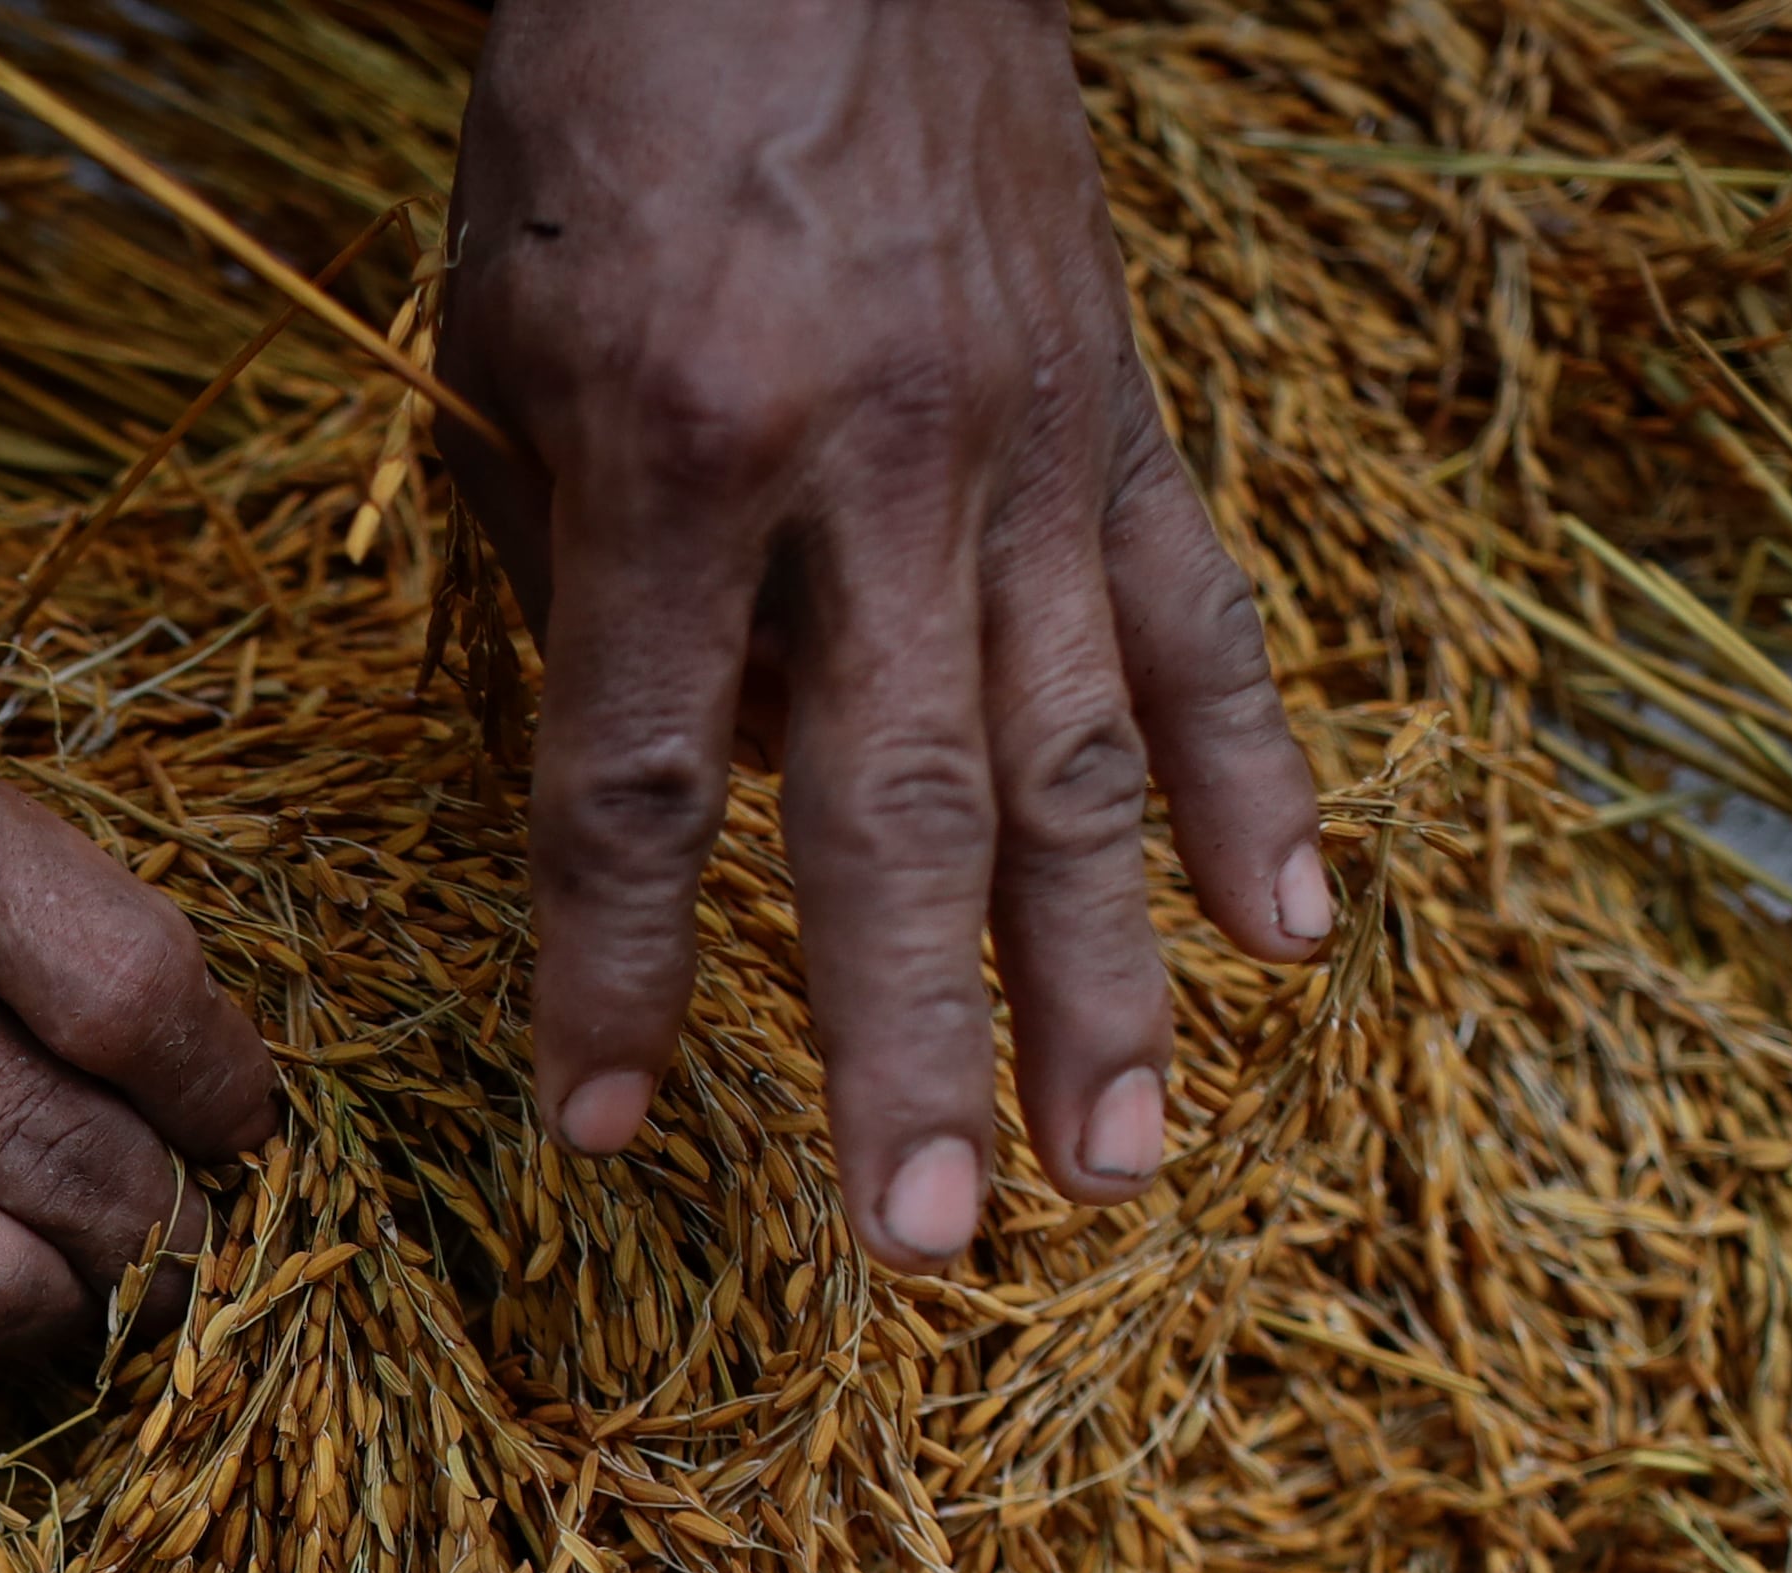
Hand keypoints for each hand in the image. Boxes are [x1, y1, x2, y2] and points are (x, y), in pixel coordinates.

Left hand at [439, 0, 1331, 1268]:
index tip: (595, 1135)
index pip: (624, 782)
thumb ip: (562, 566)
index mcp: (675, 447)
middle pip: (887, 812)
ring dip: (1101, 979)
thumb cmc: (609, 110)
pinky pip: (1200, 618)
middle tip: (922, 1241)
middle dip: (901, 1044)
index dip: (611, 975)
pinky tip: (1296, 938)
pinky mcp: (1120, 401)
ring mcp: (1023, 437)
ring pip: (1074, 755)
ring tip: (1118, 1168)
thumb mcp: (495, 328)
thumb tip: (672, 790)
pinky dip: (1255, 782)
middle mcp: (871, 463)